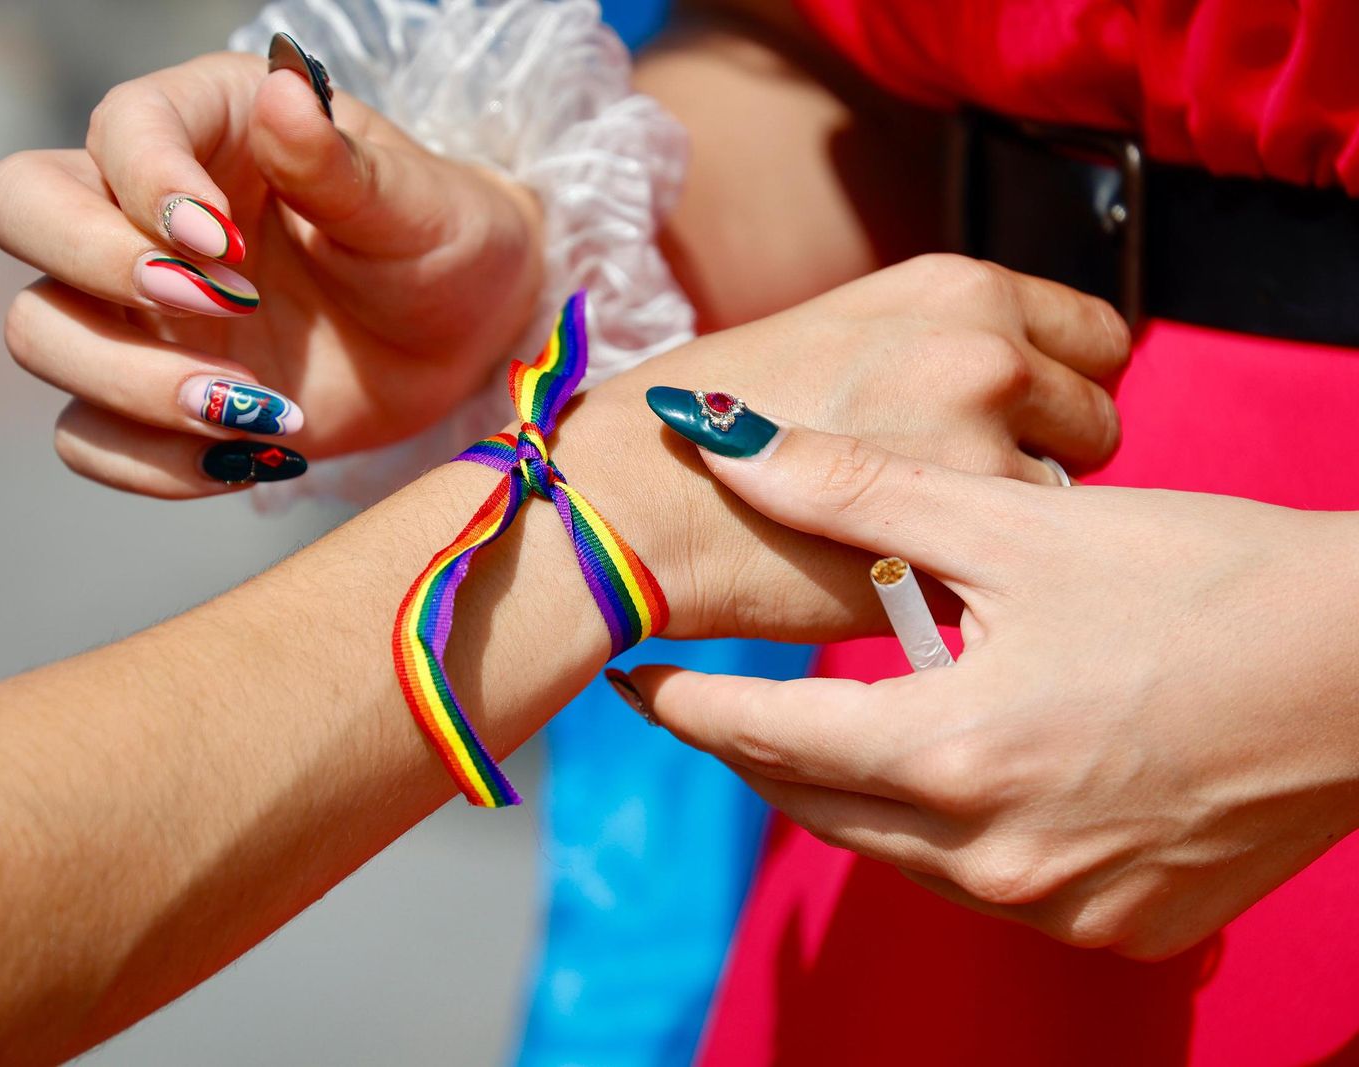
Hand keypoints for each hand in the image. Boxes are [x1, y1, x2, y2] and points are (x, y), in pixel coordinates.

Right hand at [0, 49, 542, 495]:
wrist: (463, 340)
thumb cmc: (440, 242)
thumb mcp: (412, 204)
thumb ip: (337, 164)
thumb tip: (283, 92)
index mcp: (206, 123)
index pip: (118, 128)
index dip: (149, 188)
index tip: (227, 247)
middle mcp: (142, 209)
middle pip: (20, 210)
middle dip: (96, 266)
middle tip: (216, 310)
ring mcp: (134, 308)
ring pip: (39, 332)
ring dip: (133, 384)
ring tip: (258, 409)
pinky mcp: (148, 394)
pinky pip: (87, 437)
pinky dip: (156, 463)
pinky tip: (255, 456)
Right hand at [565, 254, 1128, 641]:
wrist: (626, 502)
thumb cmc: (702, 425)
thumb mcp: (839, 336)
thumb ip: (936, 353)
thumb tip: (998, 397)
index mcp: (959, 288)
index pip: (1098, 336)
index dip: (1063, 388)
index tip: (1022, 424)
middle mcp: (989, 352)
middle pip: (1099, 421)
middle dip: (1048, 460)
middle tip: (963, 492)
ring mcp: (983, 448)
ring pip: (1069, 507)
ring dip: (1017, 528)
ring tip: (924, 539)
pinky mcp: (961, 549)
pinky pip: (1010, 575)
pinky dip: (974, 587)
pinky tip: (901, 578)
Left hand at [618, 424, 1358, 958]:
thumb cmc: (1206, 580)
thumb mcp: (1020, 526)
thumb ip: (857, 490)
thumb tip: (732, 442)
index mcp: (958, 755)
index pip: (772, 741)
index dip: (695, 709)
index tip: (645, 685)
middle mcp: (998, 855)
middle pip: (823, 807)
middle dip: (758, 753)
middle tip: (714, 706)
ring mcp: (1061, 902)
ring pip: (897, 852)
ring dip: (846, 791)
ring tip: (818, 728)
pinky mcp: (1119, 924)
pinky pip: (983, 882)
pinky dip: (942, 829)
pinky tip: (949, 772)